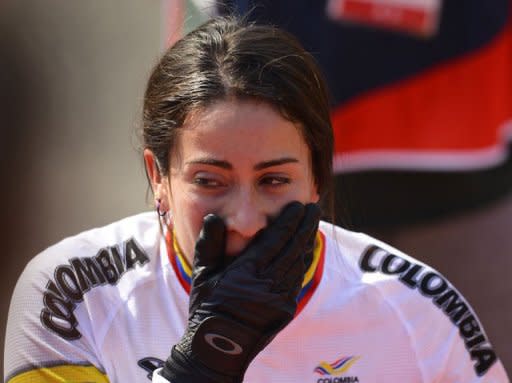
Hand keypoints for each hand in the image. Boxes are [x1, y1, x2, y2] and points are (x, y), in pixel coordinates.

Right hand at [159, 201, 320, 382]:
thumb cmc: (207, 309)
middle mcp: (268, 285)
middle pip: (293, 248)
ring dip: (307, 241)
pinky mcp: (286, 309)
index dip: (288, 221)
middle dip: (305, 225)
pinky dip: (304, 261)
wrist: (219, 349)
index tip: (297, 206)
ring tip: (312, 224)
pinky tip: (306, 250)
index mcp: (247, 273)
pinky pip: (298, 279)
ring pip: (299, 263)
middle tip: (313, 207)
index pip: (275, 240)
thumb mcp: (202, 276)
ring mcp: (280, 298)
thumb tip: (215, 218)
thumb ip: (210, 245)